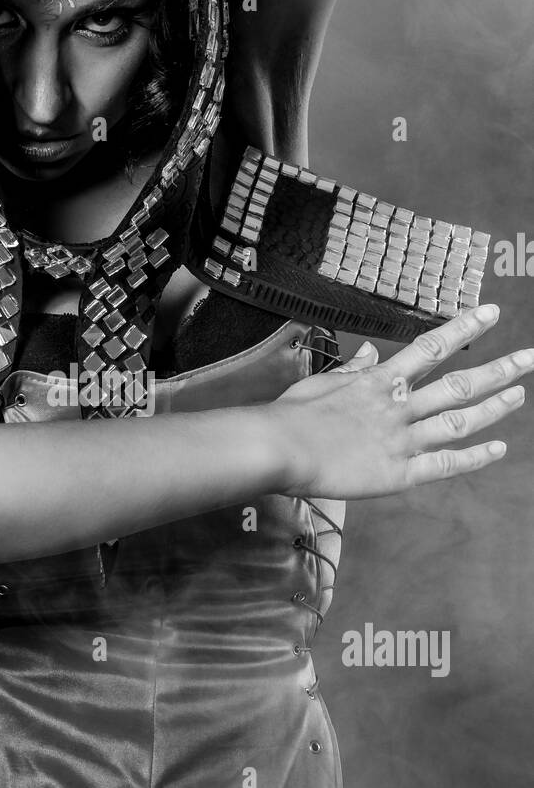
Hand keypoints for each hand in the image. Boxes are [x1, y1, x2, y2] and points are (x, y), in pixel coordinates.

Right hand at [272, 304, 531, 499]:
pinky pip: (444, 464)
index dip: (463, 329)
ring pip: (459, 422)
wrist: (279, 449)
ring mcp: (401, 441)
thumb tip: (369, 351)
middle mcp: (398, 407)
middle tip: (529, 358)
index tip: (490, 313)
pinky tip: (498, 449)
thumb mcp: (322, 382)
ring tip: (519, 395)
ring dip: (493, 408)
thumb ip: (352, 369)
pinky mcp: (398, 474)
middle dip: (498, 370)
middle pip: (459, 385)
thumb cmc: (290, 416)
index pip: (431, 347)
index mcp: (379, 381)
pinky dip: (473, 457)